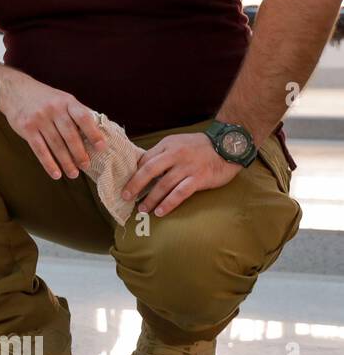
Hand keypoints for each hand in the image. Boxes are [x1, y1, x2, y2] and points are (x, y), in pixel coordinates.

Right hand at [0, 74, 106, 179]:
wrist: (14, 90)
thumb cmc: (43, 98)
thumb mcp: (62, 98)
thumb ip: (76, 113)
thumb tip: (97, 131)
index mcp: (67, 101)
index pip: (83, 118)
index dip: (94, 133)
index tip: (101, 147)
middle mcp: (54, 109)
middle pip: (70, 135)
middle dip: (79, 153)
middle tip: (86, 166)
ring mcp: (39, 119)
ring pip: (56, 144)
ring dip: (66, 162)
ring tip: (73, 174)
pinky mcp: (27, 128)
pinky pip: (40, 149)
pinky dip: (48, 163)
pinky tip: (56, 173)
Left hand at [122, 132, 243, 216]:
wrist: (229, 145)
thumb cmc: (199, 146)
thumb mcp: (177, 143)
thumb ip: (161, 153)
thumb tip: (141, 167)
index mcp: (167, 145)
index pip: (145, 159)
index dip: (133, 173)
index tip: (125, 184)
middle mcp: (175, 155)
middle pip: (149, 171)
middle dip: (135, 185)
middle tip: (126, 197)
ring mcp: (187, 167)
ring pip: (163, 185)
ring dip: (151, 198)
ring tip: (142, 209)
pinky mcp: (199, 178)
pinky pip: (180, 193)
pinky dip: (168, 203)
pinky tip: (160, 211)